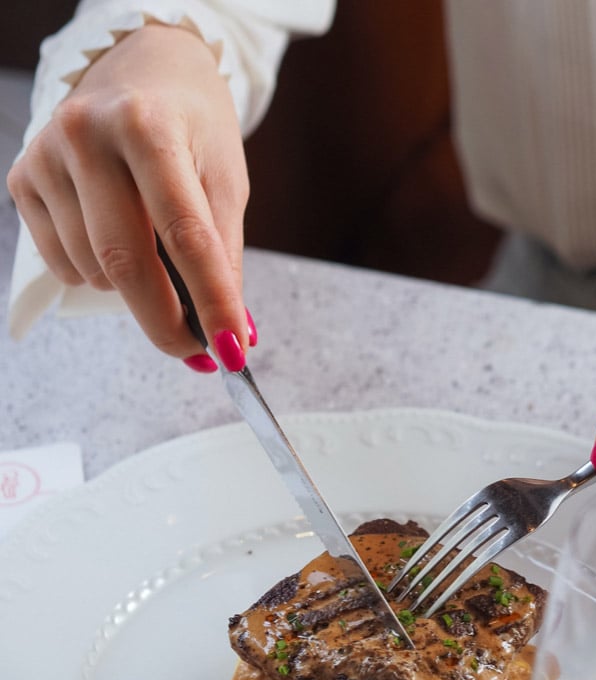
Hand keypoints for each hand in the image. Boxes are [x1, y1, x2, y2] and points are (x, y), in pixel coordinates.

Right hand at [7, 23, 252, 367]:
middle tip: (196, 352)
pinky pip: (65, 266)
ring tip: (153, 254)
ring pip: (95, 272)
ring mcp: (46, 155)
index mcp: (149, 125)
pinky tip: (112, 235)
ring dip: (133, 292)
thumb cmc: (190, 129)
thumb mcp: (224, 181)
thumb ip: (225, 257)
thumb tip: (230, 334)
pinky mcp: (23, 179)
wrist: (141, 68)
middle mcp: (87, 133)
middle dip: (167, 322)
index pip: (185, 235)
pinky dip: (97, 274)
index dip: (211, 302)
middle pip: (126, 263)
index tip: (230, 352)